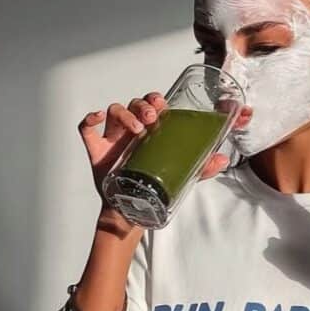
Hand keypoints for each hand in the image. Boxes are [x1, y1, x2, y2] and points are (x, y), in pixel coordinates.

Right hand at [80, 93, 251, 236]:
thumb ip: (202, 168)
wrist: (132, 210)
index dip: (155, 99)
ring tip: (137, 128)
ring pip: (114, 111)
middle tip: (152, 118)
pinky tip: (97, 117)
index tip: (163, 105)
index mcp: (151, 131)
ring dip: (125, 114)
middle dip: (143, 105)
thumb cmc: (154, 186)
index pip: (152, 105)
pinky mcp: (96, 150)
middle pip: (134, 104)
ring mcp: (113, 138)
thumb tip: (223, 160)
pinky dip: (89, 120)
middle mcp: (131, 129)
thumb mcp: (182, 175)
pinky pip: (86, 129)